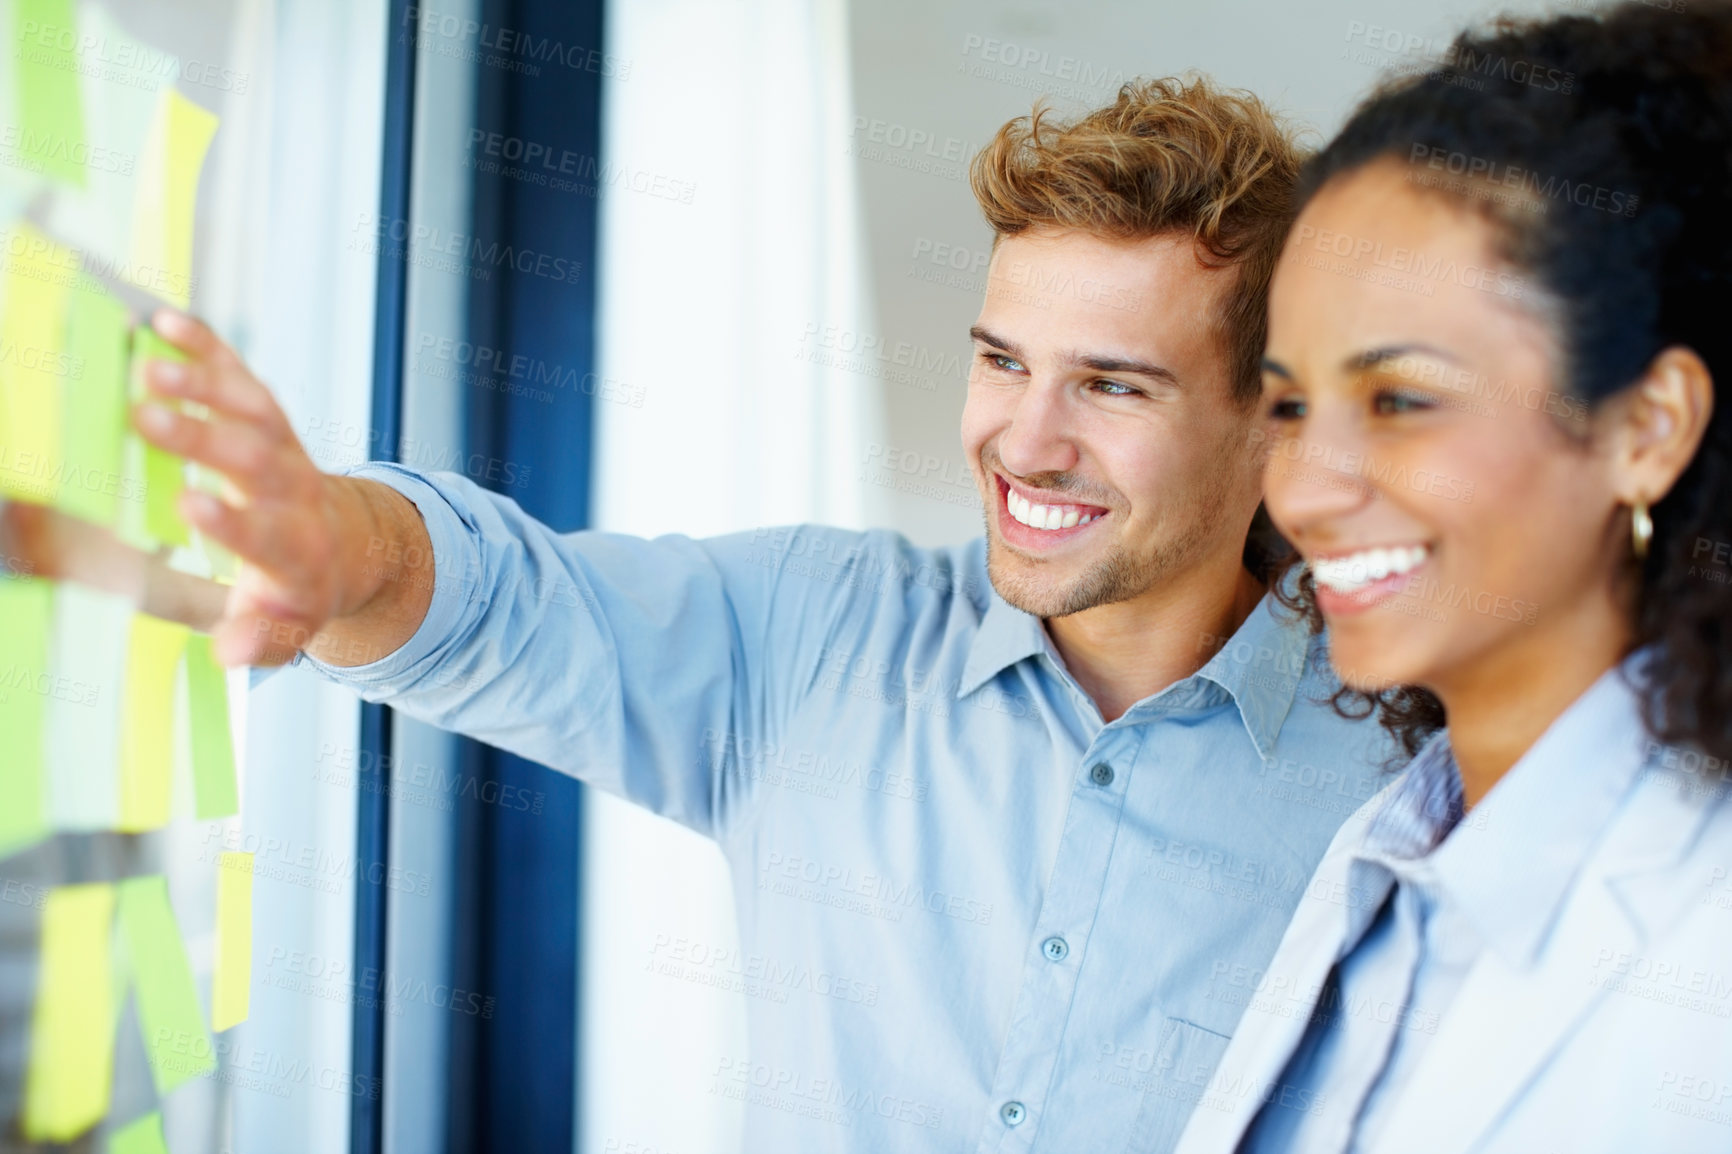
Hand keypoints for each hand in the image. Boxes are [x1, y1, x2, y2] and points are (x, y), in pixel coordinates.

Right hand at [132, 310, 363, 665]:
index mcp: (294, 549)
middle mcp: (293, 491)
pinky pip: (240, 374)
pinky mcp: (268, 414)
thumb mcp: (290, 629)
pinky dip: (207, 346)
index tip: (188, 505)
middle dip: (202, 439)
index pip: (264, 533)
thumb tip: (231, 650)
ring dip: (204, 382)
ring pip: (251, 408)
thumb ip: (262, 640)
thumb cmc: (303, 590)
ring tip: (149, 362)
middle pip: (254, 459)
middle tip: (146, 416)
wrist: (350, 545)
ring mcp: (283, 446)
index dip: (229, 521)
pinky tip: (164, 321)